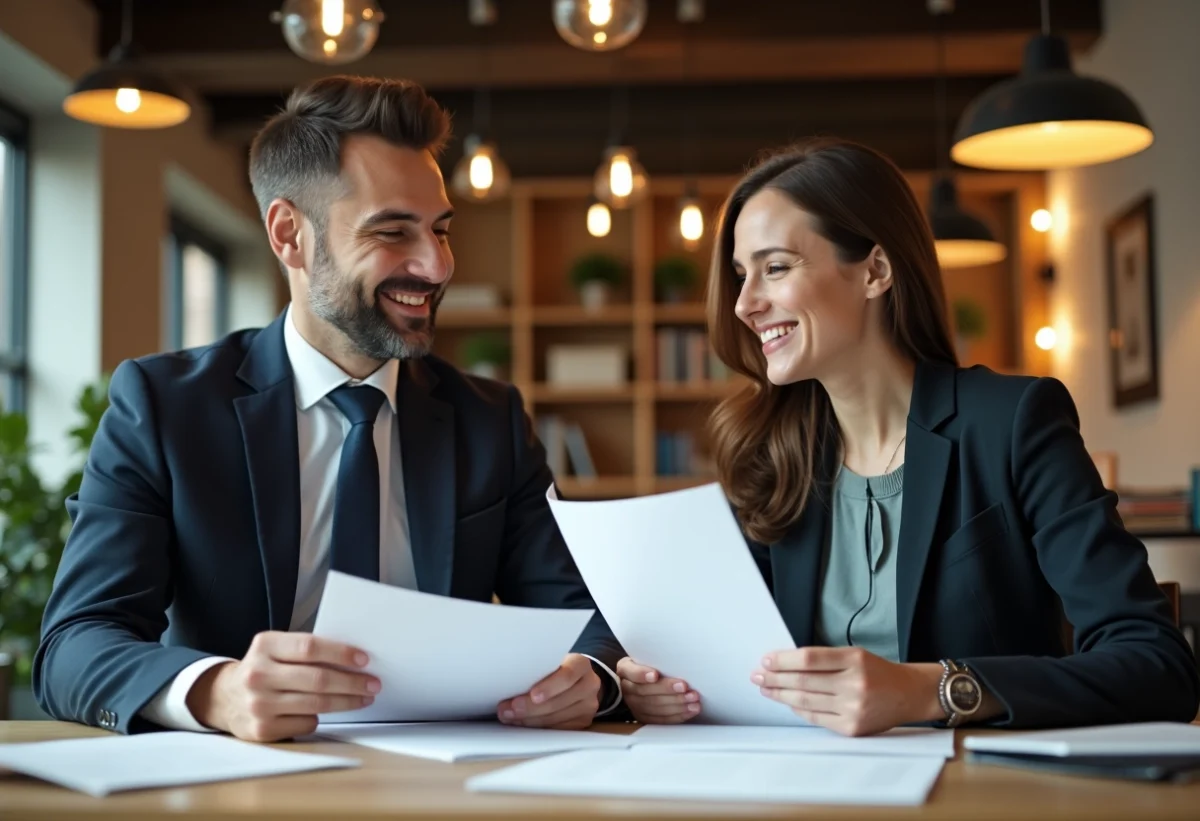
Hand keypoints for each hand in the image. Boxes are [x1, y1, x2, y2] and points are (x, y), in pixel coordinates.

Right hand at [187, 632, 380, 741]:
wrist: (224, 697)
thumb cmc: (263, 669)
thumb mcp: (275, 649)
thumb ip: (305, 650)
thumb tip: (353, 658)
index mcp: (264, 646)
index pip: (309, 647)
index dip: (340, 653)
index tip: (364, 659)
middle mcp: (258, 675)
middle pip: (317, 679)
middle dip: (352, 682)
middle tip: (373, 683)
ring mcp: (258, 704)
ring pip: (316, 704)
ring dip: (347, 701)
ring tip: (364, 697)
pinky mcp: (262, 730)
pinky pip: (306, 723)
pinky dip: (320, 717)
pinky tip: (326, 711)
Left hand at [496, 653, 600, 729]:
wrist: (576, 680)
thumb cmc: (555, 668)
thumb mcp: (549, 661)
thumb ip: (537, 669)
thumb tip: (508, 683)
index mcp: (580, 664)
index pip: (567, 675)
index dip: (549, 687)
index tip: (532, 695)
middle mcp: (589, 684)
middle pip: (560, 701)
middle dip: (530, 708)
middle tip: (508, 709)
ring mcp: (588, 705)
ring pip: (557, 718)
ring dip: (529, 720)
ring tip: (510, 717)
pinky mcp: (583, 722)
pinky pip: (558, 729)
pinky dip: (538, 727)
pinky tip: (523, 723)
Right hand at [616, 657, 701, 723]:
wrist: (645, 680)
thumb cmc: (650, 664)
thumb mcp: (648, 657)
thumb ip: (657, 658)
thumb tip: (677, 660)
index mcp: (625, 670)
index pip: (631, 672)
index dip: (642, 674)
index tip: (655, 674)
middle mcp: (626, 689)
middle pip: (645, 692)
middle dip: (667, 690)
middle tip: (685, 687)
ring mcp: (634, 706)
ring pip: (654, 707)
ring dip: (676, 704)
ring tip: (693, 700)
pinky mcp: (644, 718)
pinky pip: (661, 720)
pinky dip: (678, 715)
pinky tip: (690, 710)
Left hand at [752, 647, 942, 735]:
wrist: (909, 694)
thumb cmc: (878, 671)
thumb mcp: (855, 655)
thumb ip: (824, 659)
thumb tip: (785, 664)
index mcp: (855, 659)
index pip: (809, 658)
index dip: (783, 660)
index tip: (766, 660)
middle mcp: (854, 684)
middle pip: (803, 681)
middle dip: (775, 678)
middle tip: (757, 675)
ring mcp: (853, 708)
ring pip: (806, 701)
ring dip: (781, 695)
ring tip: (766, 689)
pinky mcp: (852, 728)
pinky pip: (816, 718)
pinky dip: (799, 709)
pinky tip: (788, 703)